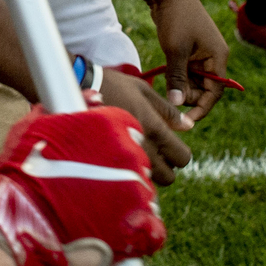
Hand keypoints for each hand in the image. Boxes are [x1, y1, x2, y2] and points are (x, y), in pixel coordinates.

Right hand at [0, 99, 165, 265]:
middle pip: (139, 160)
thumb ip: (72, 107)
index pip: (131, 129)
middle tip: (96, 182)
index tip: (103, 154)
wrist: (21, 216)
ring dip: (128, 198)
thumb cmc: (23, 167)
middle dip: (122, 170)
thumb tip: (95, 97)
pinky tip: (116, 229)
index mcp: (112, 123)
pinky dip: (138, 228)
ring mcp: (139, 188)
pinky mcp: (142, 223)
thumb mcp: (38, 123)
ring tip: (100, 208)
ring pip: (145, 191)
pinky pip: (152, 225)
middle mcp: (131, 152)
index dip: (117, 142)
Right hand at [96, 68, 191, 183]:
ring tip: (136, 151)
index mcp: (154, 128)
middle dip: (165, 167)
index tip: (170, 146)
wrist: (77, 87)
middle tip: (153, 151)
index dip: (180, 154)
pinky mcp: (107, 160)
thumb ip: (167, 111)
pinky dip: (129, 171)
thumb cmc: (113, 85)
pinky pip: (127, 177)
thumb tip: (189, 126)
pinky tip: (121, 155)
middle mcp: (142, 146)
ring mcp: (124, 155)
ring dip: (147, 171)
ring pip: (148, 180)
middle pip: (168, 177)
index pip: (182, 158)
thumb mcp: (143, 91)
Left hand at [149, 0, 230, 122]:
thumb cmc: (175, 18)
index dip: (203, 107)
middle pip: (205, 88)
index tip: (188, 121)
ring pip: (194, 81)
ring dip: (182, 87)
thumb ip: (177, 78)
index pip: (216, 91)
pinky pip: (186, 71)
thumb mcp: (175, 50)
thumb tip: (177, 103)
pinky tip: (165, 80)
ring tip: (166, 90)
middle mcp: (213, 56)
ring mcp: (201, 53)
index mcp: (218, 56)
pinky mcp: (189, 49)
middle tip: (170, 101)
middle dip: (189, 97)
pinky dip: (177, 77)